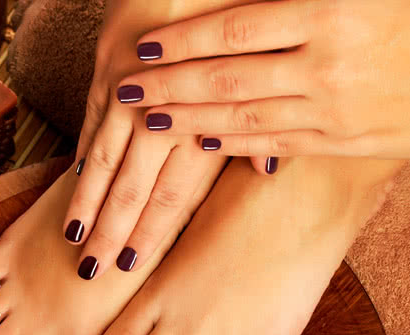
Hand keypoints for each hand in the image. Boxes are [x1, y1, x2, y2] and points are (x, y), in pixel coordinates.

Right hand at [63, 0, 231, 279]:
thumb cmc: (228, 4)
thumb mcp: (259, 56)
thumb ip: (256, 116)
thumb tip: (266, 169)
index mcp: (198, 113)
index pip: (169, 190)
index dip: (149, 230)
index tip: (129, 264)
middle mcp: (155, 108)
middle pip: (129, 183)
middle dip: (109, 229)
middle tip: (90, 269)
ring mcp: (122, 89)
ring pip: (99, 158)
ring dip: (86, 201)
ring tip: (70, 235)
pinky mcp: (102, 66)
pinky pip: (88, 120)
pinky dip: (81, 154)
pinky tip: (75, 182)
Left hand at [117, 0, 409, 158]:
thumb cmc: (406, 11)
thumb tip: (235, 2)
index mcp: (332, 8)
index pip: (234, 27)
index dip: (183, 40)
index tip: (143, 49)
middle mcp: (328, 62)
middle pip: (227, 78)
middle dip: (169, 87)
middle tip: (126, 92)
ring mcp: (335, 108)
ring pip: (244, 118)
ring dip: (190, 121)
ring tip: (151, 121)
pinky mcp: (345, 140)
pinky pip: (278, 143)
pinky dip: (237, 145)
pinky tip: (205, 144)